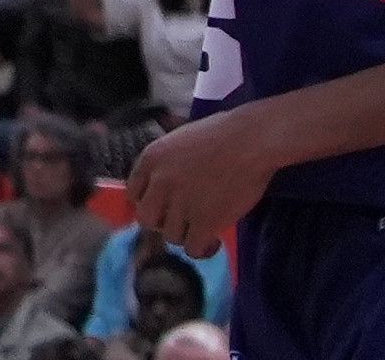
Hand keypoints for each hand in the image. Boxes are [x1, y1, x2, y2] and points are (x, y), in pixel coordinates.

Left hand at [118, 107, 277, 258]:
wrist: (250, 141)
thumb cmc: (222, 134)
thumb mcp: (178, 140)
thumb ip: (165, 164)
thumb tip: (161, 186)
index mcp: (151, 159)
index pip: (134, 193)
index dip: (150, 203)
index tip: (164, 207)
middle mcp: (160, 183)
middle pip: (146, 219)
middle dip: (163, 222)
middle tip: (183, 220)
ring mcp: (181, 204)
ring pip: (171, 236)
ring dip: (187, 235)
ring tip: (204, 228)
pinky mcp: (205, 222)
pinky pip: (193, 249)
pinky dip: (203, 250)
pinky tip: (214, 241)